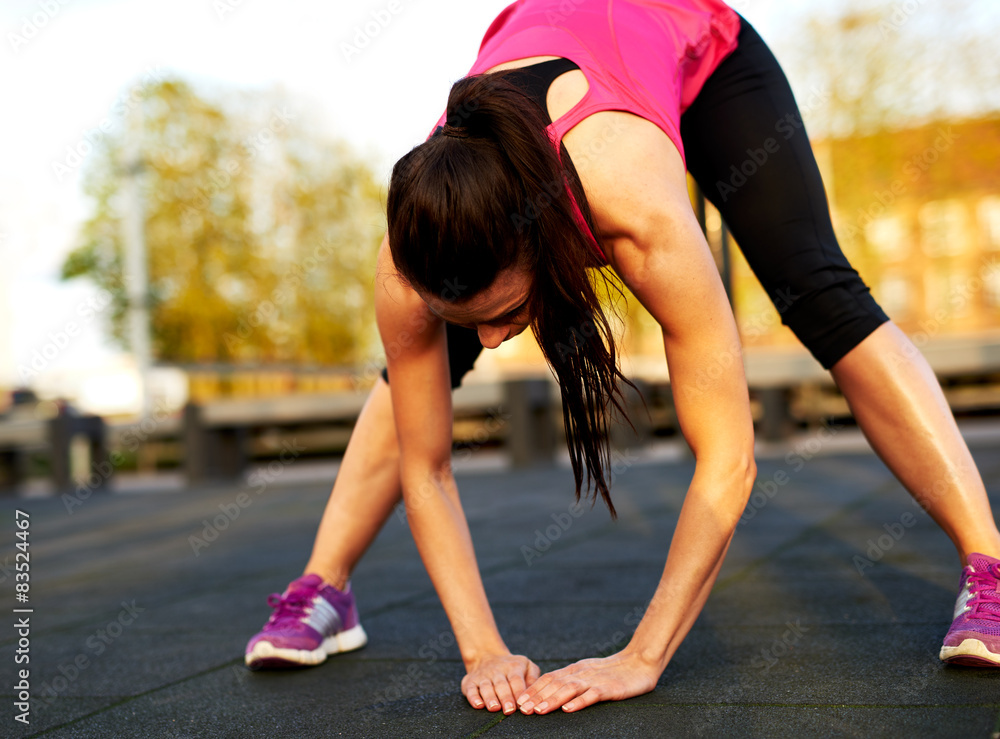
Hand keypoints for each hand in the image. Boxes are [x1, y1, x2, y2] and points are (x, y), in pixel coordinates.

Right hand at [462, 653, 540, 714]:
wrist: (487, 655)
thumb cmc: (513, 667)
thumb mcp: (526, 665)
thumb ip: (533, 677)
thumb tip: (535, 692)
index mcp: (513, 667)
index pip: (516, 680)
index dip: (519, 692)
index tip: (522, 706)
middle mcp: (497, 670)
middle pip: (501, 685)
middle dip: (505, 697)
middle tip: (509, 710)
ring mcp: (482, 676)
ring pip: (486, 687)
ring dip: (490, 698)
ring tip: (494, 708)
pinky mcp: (470, 681)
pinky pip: (470, 689)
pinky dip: (473, 697)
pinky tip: (478, 705)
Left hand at [515, 650, 659, 713]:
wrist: (639, 661)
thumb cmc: (613, 670)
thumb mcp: (588, 673)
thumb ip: (571, 680)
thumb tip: (550, 691)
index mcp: (575, 670)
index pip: (549, 678)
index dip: (533, 690)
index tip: (520, 701)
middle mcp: (581, 673)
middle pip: (555, 684)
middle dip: (537, 697)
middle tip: (522, 709)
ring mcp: (594, 680)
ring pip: (569, 689)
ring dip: (552, 700)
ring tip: (538, 711)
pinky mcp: (609, 688)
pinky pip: (592, 695)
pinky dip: (579, 701)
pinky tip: (568, 709)